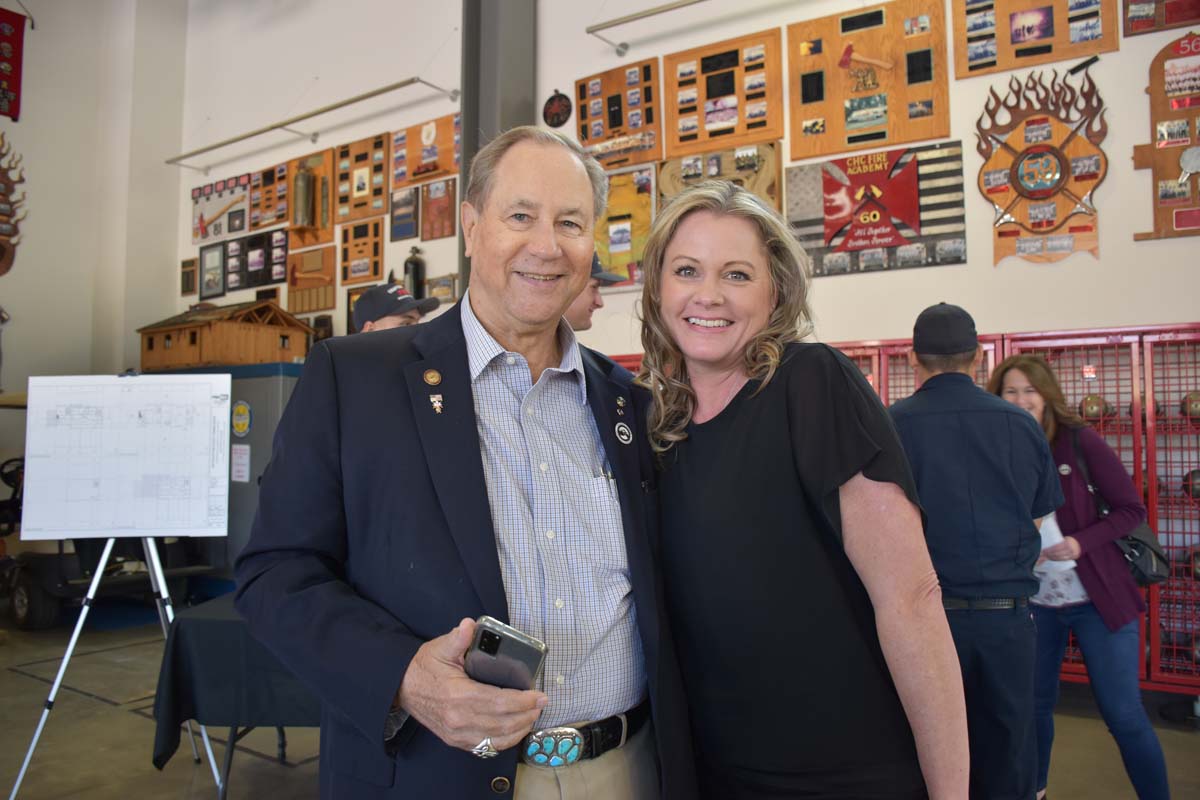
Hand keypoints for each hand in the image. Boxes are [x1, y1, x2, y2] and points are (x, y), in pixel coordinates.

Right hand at [397, 618, 547, 752]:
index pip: (499, 703)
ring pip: (497, 739)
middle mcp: (459, 719)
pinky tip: (515, 730)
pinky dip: (504, 740)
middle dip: (527, 714)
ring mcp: (457, 734)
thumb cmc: (424, 667)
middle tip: (541, 704)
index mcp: (458, 695)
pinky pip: (486, 747)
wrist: (402, 688)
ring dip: (520, 729)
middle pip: (503, 723)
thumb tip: (470, 625)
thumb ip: (458, 638)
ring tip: (532, 716)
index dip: (523, 701)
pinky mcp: (456, 741)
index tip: (539, 695)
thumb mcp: (440, 648)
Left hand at [1041, 536, 1080, 561]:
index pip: (1056, 548)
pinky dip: (1057, 559)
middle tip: (1043, 554)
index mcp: (1067, 543)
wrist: (1081, 543)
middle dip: (1049, 554)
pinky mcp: (1073, 558)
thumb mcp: (1064, 538)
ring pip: (1060, 558)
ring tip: (1046, 556)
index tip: (1043, 550)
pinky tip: (1052, 558)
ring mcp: (1072, 555)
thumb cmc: (1070, 539)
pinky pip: (1063, 560)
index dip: (1049, 550)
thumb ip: (1057, 541)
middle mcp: (1071, 549)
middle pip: (1057, 554)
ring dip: (1052, 558)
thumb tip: (1047, 544)